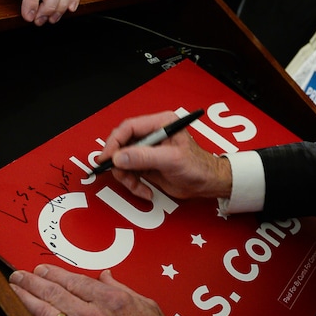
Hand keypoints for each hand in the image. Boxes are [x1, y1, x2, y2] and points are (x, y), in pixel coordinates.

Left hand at [9, 265, 187, 315]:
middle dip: (32, 283)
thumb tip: (107, 278)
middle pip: (54, 294)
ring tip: (14, 291)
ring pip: (45, 315)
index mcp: (112, 301)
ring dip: (26, 300)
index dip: (54, 275)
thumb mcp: (149, 309)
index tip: (42, 271)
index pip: (74, 281)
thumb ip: (124, 291)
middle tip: (19, 276)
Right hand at [96, 111, 232, 201]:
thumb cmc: (199, 166)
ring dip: (127, 177)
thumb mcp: (171, 160)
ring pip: (123, 161)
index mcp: (160, 123)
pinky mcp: (146, 165)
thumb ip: (145, 157)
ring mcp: (148, 150)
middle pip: (122, 145)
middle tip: (120, 174)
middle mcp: (152, 134)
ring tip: (138, 187)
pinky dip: (134, 185)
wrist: (208, 184)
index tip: (107, 157)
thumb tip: (120, 157)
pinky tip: (146, 191)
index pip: (129, 128)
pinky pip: (129, 173)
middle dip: (119, 163)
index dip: (115, 142)